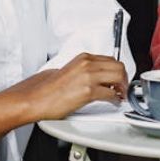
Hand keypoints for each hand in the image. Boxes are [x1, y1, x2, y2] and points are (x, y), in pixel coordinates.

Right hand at [7, 53, 125, 121]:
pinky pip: (111, 94)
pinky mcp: (88, 91)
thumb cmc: (47, 89)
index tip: (120, 78)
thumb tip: (96, 77)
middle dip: (124, 78)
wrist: (35, 98)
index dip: (118, 70)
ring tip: (121, 94)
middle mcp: (87, 64)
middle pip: (118, 66)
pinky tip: (114, 102)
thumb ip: (83, 70)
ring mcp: (88, 77)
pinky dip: (116, 99)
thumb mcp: (68, 70)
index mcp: (83, 58)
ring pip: (118, 77)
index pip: (110, 60)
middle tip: (124, 87)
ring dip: (123, 87)